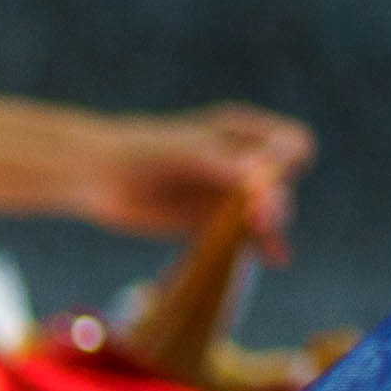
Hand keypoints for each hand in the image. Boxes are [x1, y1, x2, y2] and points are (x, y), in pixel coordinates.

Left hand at [83, 103, 316, 262]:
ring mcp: (227, 194)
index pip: (292, 144)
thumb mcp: (187, 152)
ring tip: (263, 240)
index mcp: (243, 132)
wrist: (98, 175)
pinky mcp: (209, 223)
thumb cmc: (143, 151)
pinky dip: (258, 246)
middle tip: (260, 219)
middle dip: (277, 201)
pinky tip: (274, 258)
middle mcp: (241, 162)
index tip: (266, 185)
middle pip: (282, 183)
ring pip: (265, 213)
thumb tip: (266, 181)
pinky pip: (242, 237)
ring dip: (269, 228)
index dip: (288, 165)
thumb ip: (226, 166)